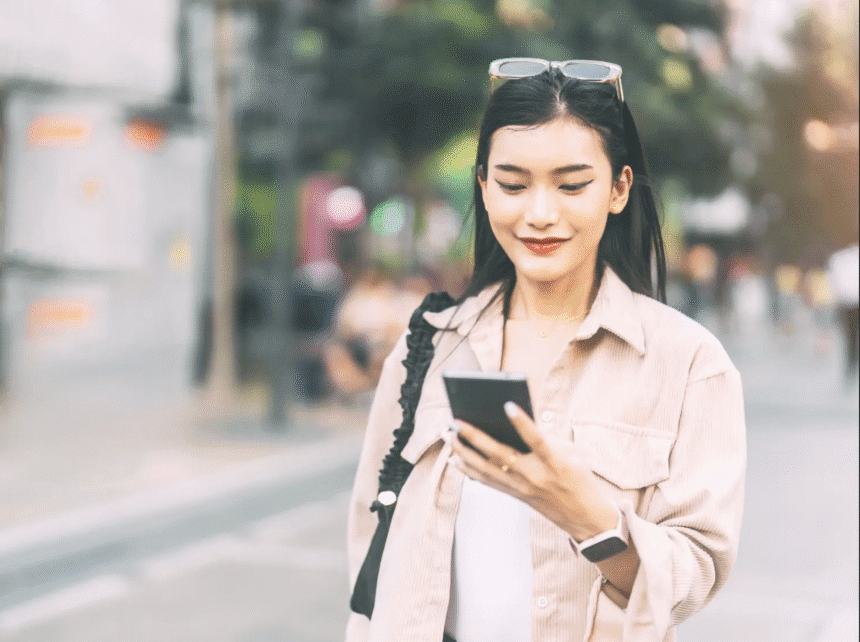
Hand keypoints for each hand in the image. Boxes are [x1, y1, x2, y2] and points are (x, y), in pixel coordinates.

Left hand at [443, 402, 617, 542]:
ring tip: (447, 436)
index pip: (536, 439)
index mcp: (554, 462)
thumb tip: (515, 423)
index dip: (522, 423)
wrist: (585, 517)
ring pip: (485, 469)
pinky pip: (487, 481)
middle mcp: (534, 475)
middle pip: (499, 455)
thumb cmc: (579, 478)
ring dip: (463, 452)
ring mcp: (522, 488)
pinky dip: (468, 470)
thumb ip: (546, 437)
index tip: (507, 404)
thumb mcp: (572, 454)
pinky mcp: (515, 496)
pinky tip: (455, 459)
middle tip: (454, 422)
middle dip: (474, 437)